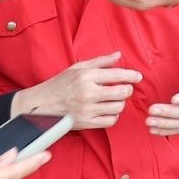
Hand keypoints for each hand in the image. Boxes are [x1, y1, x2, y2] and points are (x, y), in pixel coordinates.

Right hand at [14, 52, 143, 129]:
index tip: (138, 77)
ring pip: (118, 107)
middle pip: (122, 92)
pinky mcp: (86, 123)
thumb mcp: (77, 68)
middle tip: (125, 88)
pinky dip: (113, 115)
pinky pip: (110, 121)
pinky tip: (108, 109)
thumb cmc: (60, 84)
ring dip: (120, 103)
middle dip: (127, 89)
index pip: (117, 74)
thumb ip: (100, 62)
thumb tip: (119, 55)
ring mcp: (87, 110)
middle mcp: (87, 93)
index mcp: (86, 76)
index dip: (132, 75)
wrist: (40, 105)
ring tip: (114, 99)